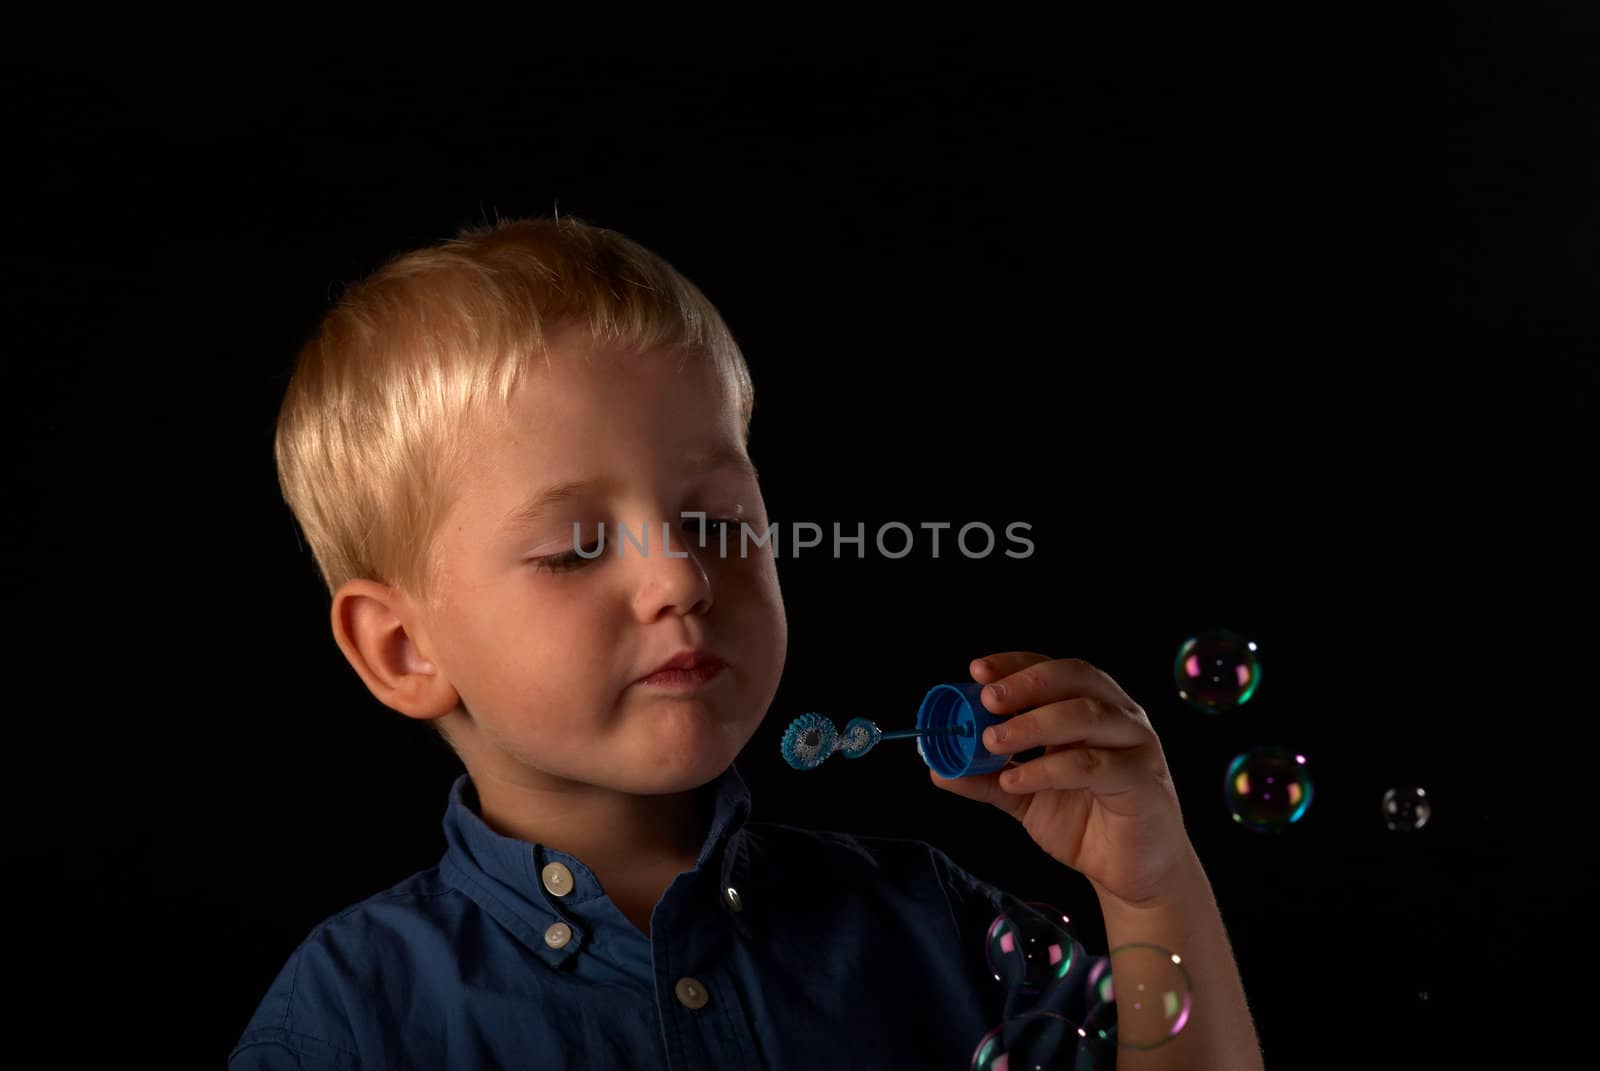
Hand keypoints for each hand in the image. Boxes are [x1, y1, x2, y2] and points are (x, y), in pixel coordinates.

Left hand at [928, 652, 1195, 906]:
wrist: (1132, 875)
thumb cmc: (1085, 823)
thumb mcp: (1024, 797)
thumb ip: (987, 779)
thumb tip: (938, 768)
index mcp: (1090, 708)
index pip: (1052, 670)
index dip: (1015, 665)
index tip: (976, 671)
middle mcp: (1117, 716)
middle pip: (1074, 678)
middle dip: (1026, 684)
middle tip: (986, 700)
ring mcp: (1135, 745)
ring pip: (1086, 715)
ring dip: (1033, 723)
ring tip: (991, 742)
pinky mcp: (1144, 780)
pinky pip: (1094, 765)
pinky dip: (1049, 768)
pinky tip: (1017, 781)